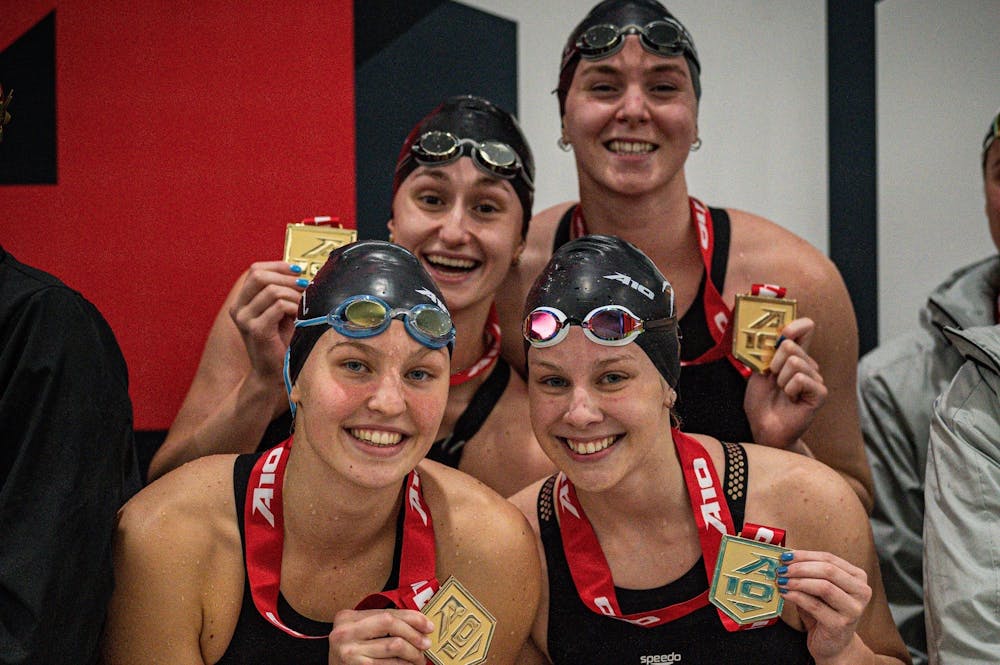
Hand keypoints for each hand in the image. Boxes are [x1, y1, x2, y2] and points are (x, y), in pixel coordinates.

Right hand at [229, 261, 306, 385]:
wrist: (273, 373)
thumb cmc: (281, 342)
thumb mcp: (281, 312)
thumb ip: (283, 292)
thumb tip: (300, 271)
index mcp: (242, 301)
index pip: (255, 270)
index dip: (278, 266)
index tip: (298, 270)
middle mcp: (238, 308)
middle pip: (260, 276)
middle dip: (287, 278)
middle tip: (305, 286)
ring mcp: (244, 319)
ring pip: (272, 290)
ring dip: (293, 296)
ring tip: (303, 307)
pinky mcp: (255, 330)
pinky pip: (278, 306)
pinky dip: (294, 308)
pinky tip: (298, 318)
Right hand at [328, 608, 432, 663]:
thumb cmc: (352, 651)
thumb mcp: (361, 632)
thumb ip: (382, 624)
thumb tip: (419, 624)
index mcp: (347, 617)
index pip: (387, 612)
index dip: (412, 618)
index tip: (428, 626)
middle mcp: (345, 632)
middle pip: (391, 624)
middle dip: (414, 634)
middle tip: (427, 643)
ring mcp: (349, 652)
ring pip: (394, 646)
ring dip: (413, 653)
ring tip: (419, 657)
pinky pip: (389, 664)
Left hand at [744, 317, 826, 449]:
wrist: (764, 428)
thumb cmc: (761, 402)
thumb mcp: (758, 372)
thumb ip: (767, 352)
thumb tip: (777, 334)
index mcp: (794, 356)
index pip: (804, 329)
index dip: (796, 324)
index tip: (783, 332)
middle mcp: (808, 364)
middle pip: (790, 345)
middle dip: (774, 363)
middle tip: (773, 380)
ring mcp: (816, 378)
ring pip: (794, 362)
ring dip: (780, 379)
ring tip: (782, 392)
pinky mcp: (820, 392)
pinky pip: (800, 379)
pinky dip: (789, 389)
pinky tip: (791, 399)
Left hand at [777, 549, 871, 661]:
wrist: (834, 645)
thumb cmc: (825, 612)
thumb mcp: (818, 589)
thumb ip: (809, 573)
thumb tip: (786, 557)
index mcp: (858, 577)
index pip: (829, 558)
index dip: (805, 555)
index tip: (786, 556)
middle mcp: (861, 592)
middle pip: (828, 570)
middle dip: (801, 568)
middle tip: (782, 569)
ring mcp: (853, 609)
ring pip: (824, 587)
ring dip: (798, 582)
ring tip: (782, 581)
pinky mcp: (840, 625)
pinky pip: (815, 605)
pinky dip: (797, 597)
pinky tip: (786, 594)